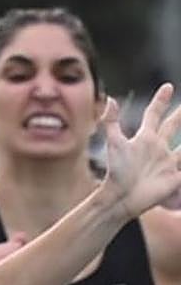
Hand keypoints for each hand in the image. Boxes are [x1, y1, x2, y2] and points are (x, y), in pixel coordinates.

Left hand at [101, 84, 180, 218]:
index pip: (154, 114)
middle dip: (180, 115)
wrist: (120, 198)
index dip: (160, 101)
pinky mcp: (174, 177)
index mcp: (144, 139)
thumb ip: (112, 122)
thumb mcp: (115, 144)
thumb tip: (109, 99)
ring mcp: (166, 163)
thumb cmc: (116, 172)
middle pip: (171, 126)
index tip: (167, 86)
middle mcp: (157, 148)